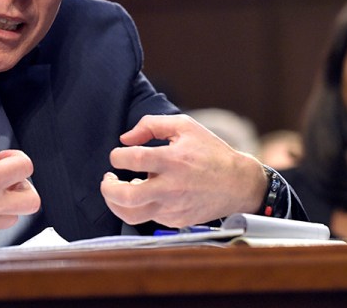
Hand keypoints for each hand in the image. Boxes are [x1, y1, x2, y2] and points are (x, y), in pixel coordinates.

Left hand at [100, 114, 266, 227]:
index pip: (132, 159)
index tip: (118, 155)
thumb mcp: (184, 127)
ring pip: (131, 215)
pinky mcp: (175, 221)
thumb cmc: (210, 152)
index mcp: (173, 160)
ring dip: (115, 203)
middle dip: (107, 188)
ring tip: (116, 189)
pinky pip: (147, 217)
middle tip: (107, 178)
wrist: (239, 184)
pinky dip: (137, 207)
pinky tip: (141, 193)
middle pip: (126, 196)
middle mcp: (171, 187)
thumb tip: (125, 139)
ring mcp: (173, 208)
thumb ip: (151, 125)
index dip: (116, 157)